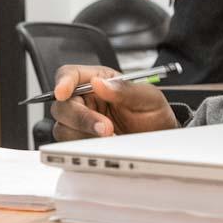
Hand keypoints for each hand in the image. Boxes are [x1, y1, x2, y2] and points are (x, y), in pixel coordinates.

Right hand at [50, 64, 177, 140]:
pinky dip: (86, 147)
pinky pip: (71, 144)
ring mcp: (82, 121)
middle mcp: (86, 99)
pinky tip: (105, 145)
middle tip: (105, 128)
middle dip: (81, 118)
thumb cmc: (153, 114)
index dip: (63, 82)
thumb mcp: (148, 97)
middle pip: (62, 104)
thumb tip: (99, 83)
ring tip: (111, 137)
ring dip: (84, 134)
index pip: (70, 74)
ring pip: (63, 126)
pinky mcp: (82, 141)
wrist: (159, 139)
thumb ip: (124, 89)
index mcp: (98, 80)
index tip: (63, 93)